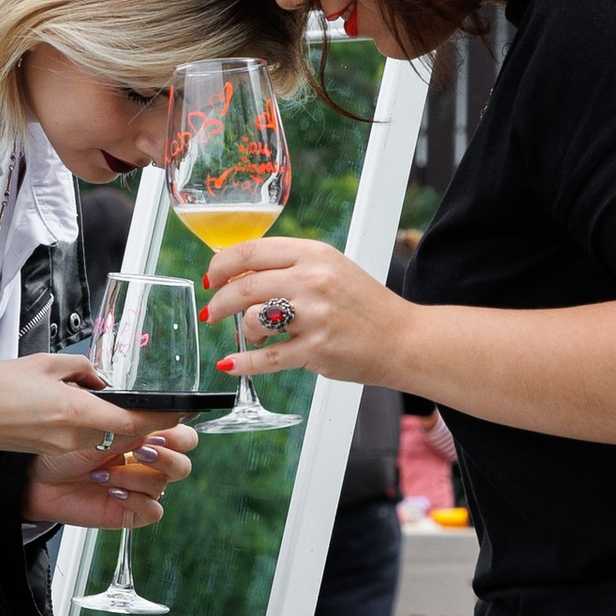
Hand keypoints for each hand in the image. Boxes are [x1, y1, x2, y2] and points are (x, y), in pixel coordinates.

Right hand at [0, 353, 184, 456]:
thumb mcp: (47, 364)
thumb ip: (84, 370)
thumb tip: (101, 381)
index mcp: (79, 413)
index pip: (137, 422)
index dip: (165, 418)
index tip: (185, 411)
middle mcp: (76, 437)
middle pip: (127, 435)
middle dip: (146, 423)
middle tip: (160, 407)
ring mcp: (64, 448)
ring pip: (109, 439)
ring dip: (120, 426)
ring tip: (120, 405)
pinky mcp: (52, 451)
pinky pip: (88, 442)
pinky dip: (98, 430)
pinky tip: (89, 412)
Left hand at [25, 423, 197, 532]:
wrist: (37, 479)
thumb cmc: (62, 450)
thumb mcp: (98, 429)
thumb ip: (133, 424)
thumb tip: (167, 414)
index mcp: (144, 437)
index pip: (183, 436)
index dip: (177, 435)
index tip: (156, 434)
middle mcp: (145, 463)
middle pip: (183, 464)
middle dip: (165, 457)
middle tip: (138, 451)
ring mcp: (139, 488)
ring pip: (163, 485)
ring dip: (133, 477)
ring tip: (102, 473)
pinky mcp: (130, 511)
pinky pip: (153, 510)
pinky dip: (135, 500)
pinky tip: (112, 492)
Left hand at [199, 235, 413, 386]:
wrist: (403, 339)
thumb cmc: (363, 306)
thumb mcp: (331, 269)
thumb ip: (290, 266)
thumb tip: (238, 274)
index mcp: (314, 254)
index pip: (251, 251)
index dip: (221, 265)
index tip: (212, 278)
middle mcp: (313, 281)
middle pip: (244, 287)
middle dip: (220, 302)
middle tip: (213, 312)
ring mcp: (314, 317)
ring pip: (252, 320)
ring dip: (243, 331)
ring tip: (255, 336)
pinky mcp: (316, 350)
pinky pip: (266, 357)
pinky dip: (243, 363)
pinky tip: (231, 363)